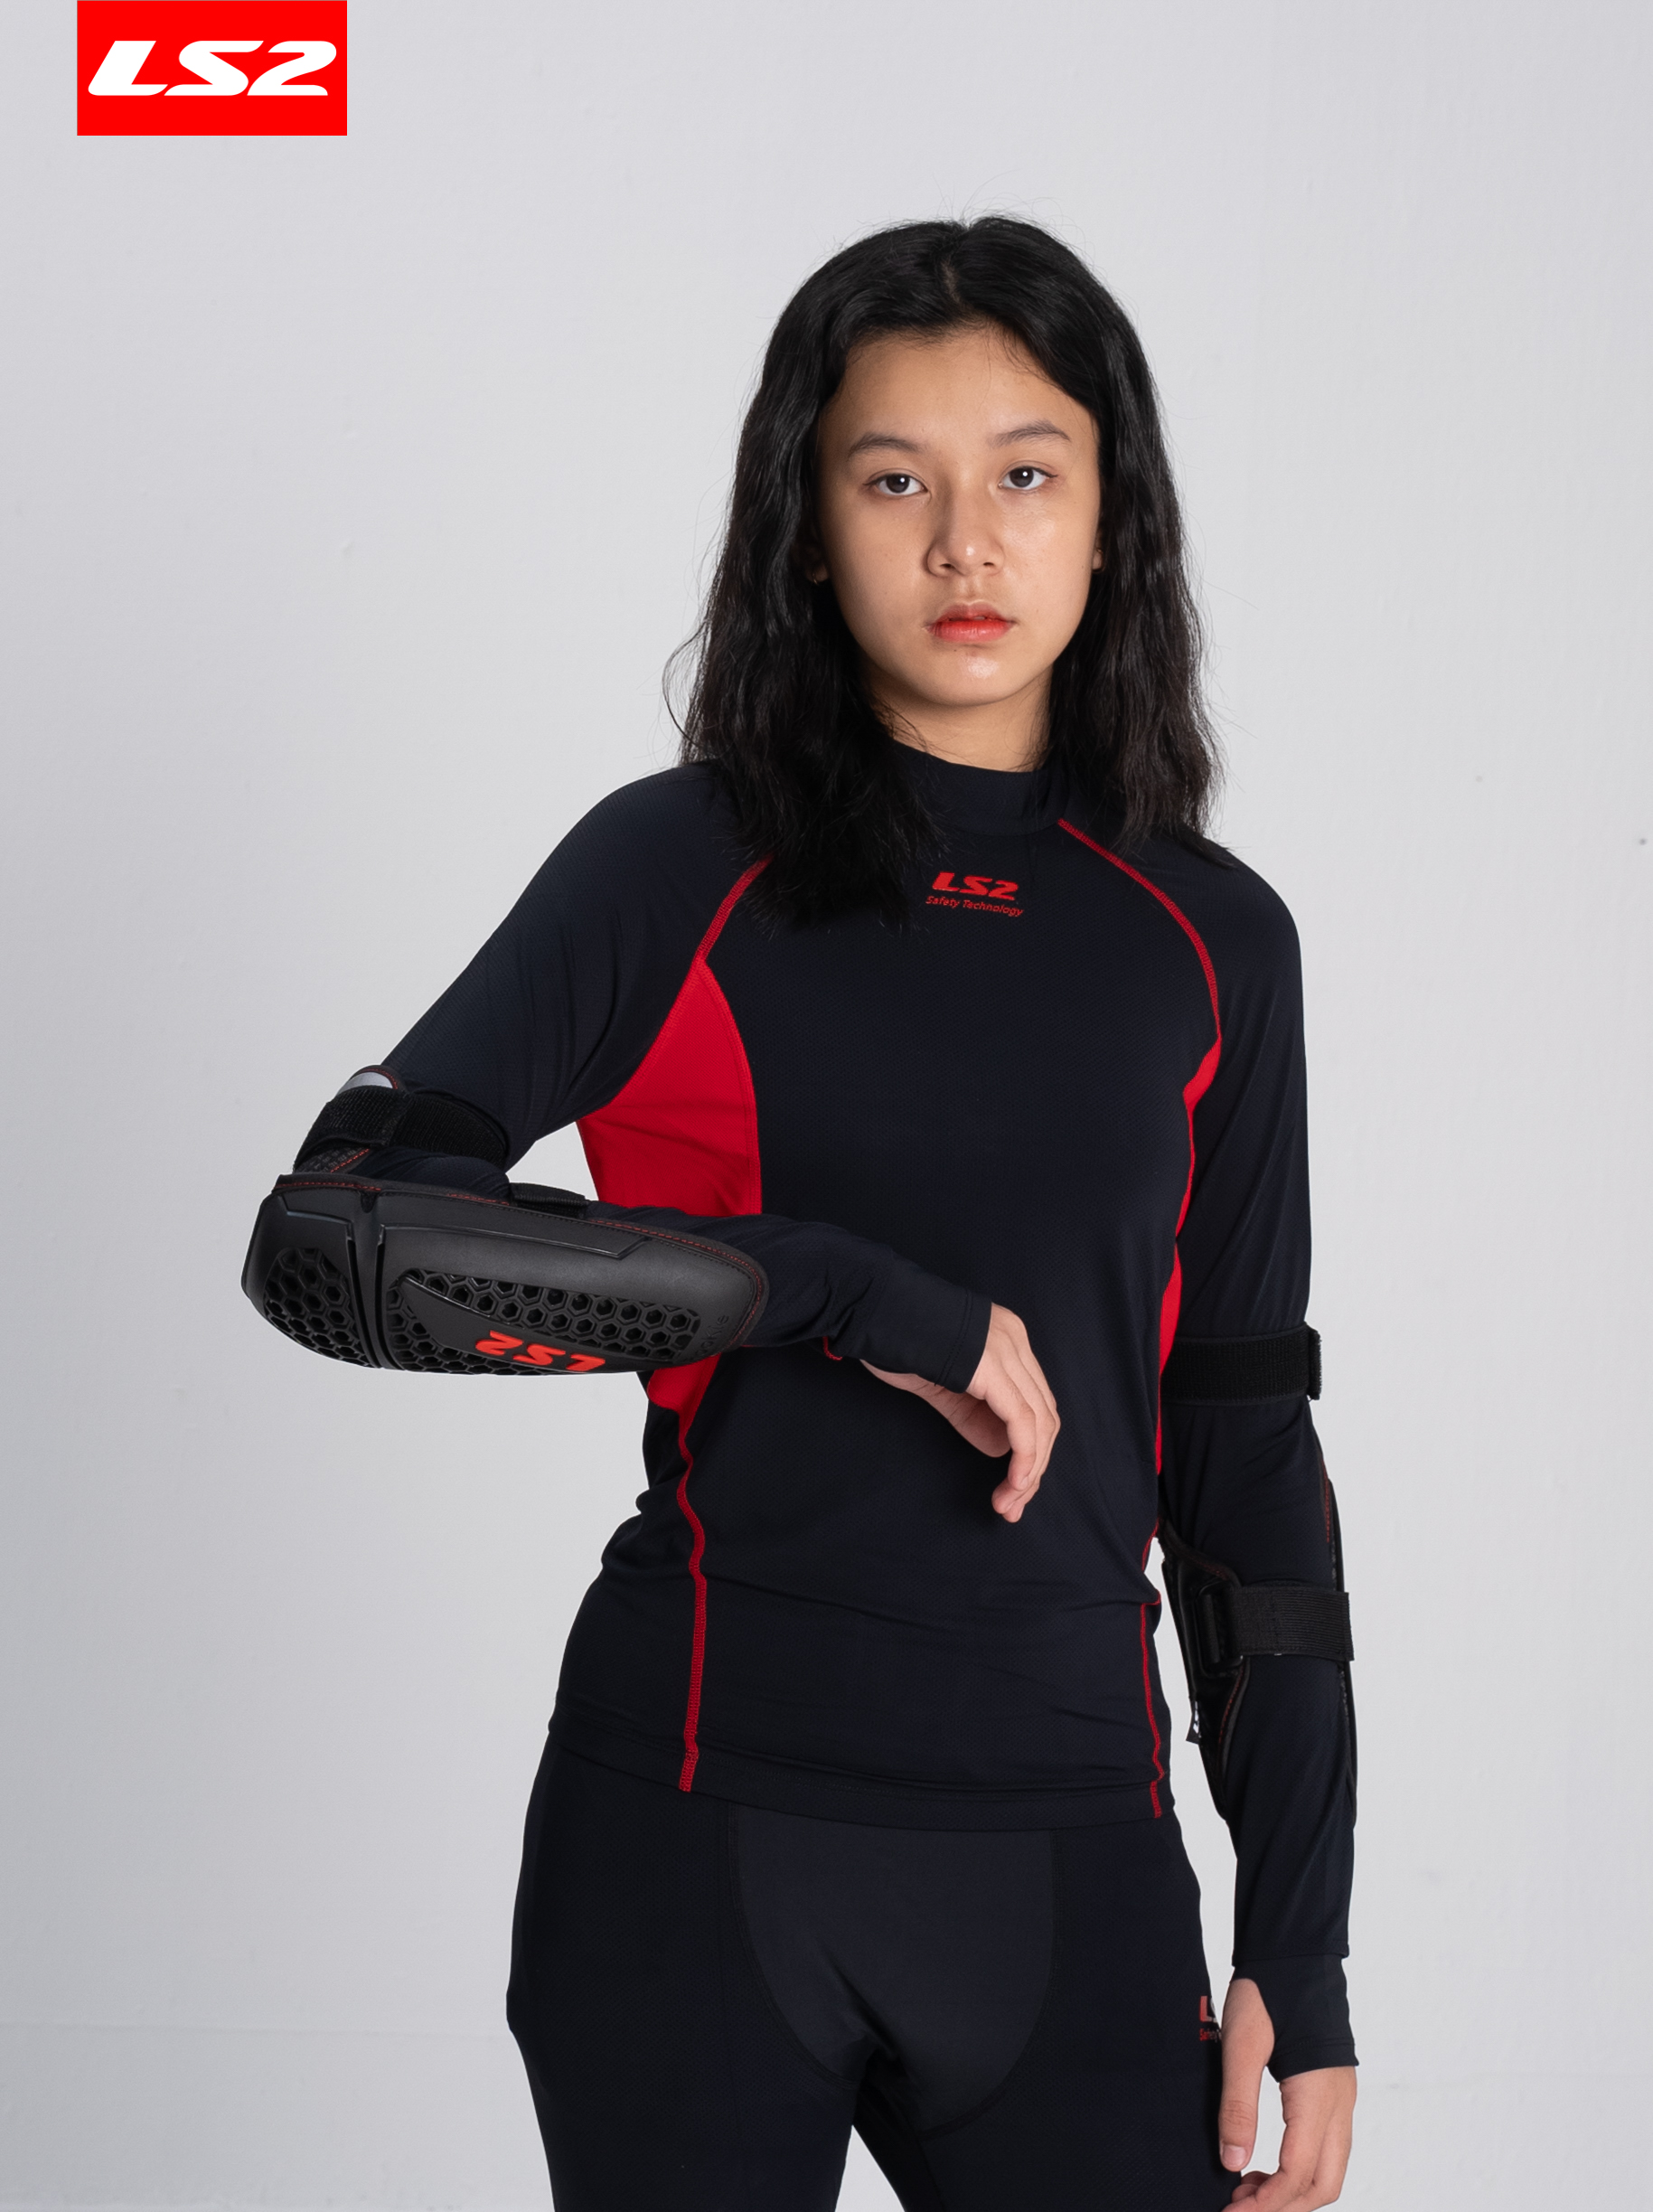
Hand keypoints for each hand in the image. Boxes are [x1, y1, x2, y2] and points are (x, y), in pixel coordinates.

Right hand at [863, 1304, 1058, 1521]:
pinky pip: (1023, 1422)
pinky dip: (1024, 1458)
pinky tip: (1014, 1483)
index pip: (1035, 1402)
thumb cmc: (895, 1338)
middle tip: (1013, 1505)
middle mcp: (1015, 1341)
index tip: (1014, 1488)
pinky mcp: (994, 1367)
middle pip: (1045, 1415)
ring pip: (1040, 1423)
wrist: (871, 1306)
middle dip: (1034, 1467)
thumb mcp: (943, 1382)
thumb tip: (1001, 1449)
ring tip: (1008, 1503)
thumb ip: (973, 1413)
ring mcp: (1008, 1350)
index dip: (1031, 1450)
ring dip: (1029, 1471)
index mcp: (1006, 1340)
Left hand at [1219, 1977, 1355, 2207]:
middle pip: (1323, 2185)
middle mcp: (1339, 2106)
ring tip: (1245, 2188)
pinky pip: (1327, 2149)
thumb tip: (1232, 2164)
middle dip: (1284, 2207)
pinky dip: (1300, 2170)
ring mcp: (1342, 2100)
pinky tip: (1264, 2162)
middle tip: (1237, 2207)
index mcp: (1317, 2097)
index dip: (1265, 2204)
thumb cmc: (1266, 1992)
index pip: (1297, 2174)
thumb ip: (1237, 2106)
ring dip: (1292, 2191)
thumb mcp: (1240, 2046)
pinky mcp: (1335, 2093)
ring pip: (1329, 2171)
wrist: (1295, 1952)